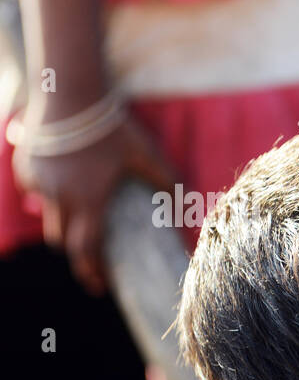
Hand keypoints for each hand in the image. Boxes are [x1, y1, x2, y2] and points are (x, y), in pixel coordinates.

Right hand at [13, 113, 179, 294]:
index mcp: (88, 199)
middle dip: (78, 253)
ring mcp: (38, 183)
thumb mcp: (146, 154)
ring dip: (64, 223)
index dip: (91, 272)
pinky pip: (37, 192)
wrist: (71, 93)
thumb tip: (191, 208)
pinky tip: (67, 185)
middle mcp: (58, 196)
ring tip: (83, 220)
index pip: (85, 250)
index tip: (100, 287)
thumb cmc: (113, 126)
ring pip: (49, 217)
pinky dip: (51, 197)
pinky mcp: (26, 168)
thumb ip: (168, 182)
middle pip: (63, 240)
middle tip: (93, 259)